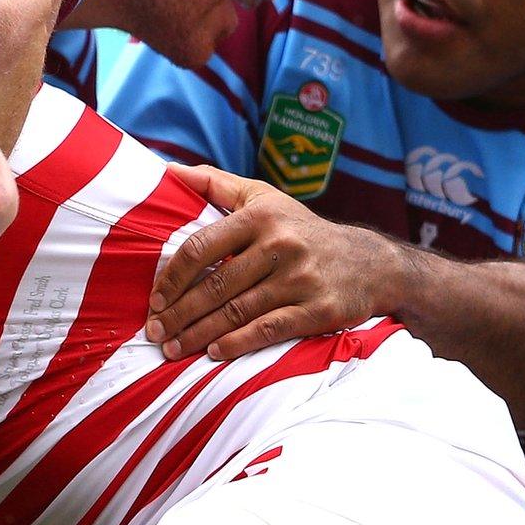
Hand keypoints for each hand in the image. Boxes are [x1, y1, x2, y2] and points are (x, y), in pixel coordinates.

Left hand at [147, 162, 403, 360]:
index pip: (201, 247)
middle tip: (155, 333)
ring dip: (198, 334)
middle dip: (179, 314)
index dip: (172, 277)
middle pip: (215, 285)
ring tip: (173, 349)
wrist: (370, 263)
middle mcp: (280, 245)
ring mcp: (300, 278)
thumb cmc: (301, 230)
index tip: (154, 299)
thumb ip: (215, 184)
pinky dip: (236, 344)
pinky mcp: (317, 309)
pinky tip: (213, 353)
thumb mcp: (264, 198)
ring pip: (236, 312)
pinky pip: (268, 330)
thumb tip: (167, 171)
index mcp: (261, 216)